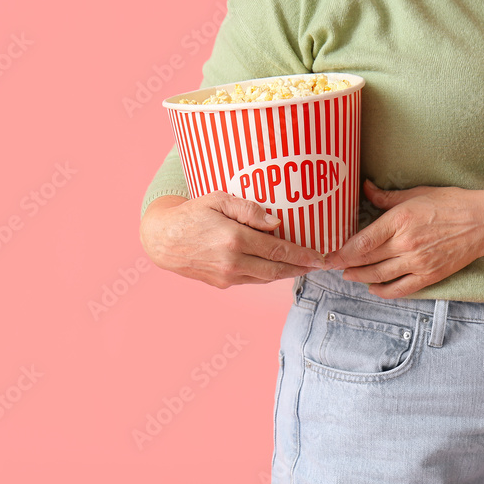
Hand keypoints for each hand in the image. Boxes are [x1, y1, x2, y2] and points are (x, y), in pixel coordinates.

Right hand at [140, 191, 326, 288]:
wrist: (162, 241)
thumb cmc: (191, 214)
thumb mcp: (217, 199)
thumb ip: (248, 209)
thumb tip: (276, 222)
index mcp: (235, 240)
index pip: (278, 250)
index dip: (303, 255)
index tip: (321, 256)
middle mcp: (233, 263)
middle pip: (277, 269)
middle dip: (301, 268)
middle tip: (319, 264)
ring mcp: (227, 276)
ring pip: (266, 277)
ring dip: (286, 272)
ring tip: (302, 265)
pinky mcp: (222, 284)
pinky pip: (252, 280)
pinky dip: (267, 274)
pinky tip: (276, 266)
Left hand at [325, 180, 483, 297]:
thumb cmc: (451, 203)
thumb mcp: (416, 194)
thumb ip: (386, 197)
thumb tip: (364, 187)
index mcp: (400, 221)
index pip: (362, 242)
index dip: (342, 253)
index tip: (328, 256)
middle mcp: (406, 244)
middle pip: (366, 261)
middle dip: (346, 266)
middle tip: (333, 266)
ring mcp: (418, 262)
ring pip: (379, 276)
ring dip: (360, 278)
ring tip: (349, 276)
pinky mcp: (430, 275)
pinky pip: (401, 289)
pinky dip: (384, 292)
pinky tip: (373, 288)